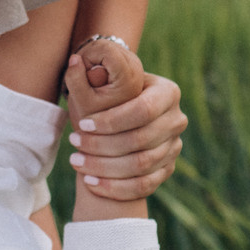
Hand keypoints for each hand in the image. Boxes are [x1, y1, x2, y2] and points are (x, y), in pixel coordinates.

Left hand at [66, 67, 185, 200]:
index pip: (143, 109)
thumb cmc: (108, 99)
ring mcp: (174, 146)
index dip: (111, 120)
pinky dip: (114, 187)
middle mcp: (177, 119)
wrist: (121, 122)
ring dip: (104, 167)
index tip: (82, 124)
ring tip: (76, 161)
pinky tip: (90, 181)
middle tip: (73, 143)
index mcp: (168, 91)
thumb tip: (74, 62)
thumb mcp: (103, 84)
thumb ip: (91, 76)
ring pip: (141, 165)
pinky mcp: (167, 169)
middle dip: (102, 145)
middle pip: (141, 140)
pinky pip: (143, 186)